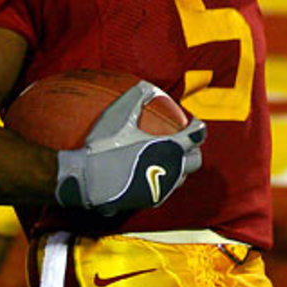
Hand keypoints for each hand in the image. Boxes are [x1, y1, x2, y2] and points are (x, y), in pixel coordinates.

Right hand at [55, 81, 205, 215]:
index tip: (193, 122)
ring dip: (180, 166)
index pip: (197, 136)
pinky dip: (164, 179)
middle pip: (196, 160)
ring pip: (182, 177)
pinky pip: (166, 189)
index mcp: (170, 147)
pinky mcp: (152, 201)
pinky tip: (150, 172)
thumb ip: (136, 97)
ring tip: (167, 155)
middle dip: (193, 149)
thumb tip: (147, 86)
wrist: (87, 181)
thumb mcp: (118, 116)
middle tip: (182, 141)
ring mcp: (163, 188)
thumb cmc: (104, 146)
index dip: (198, 127)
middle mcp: (172, 169)